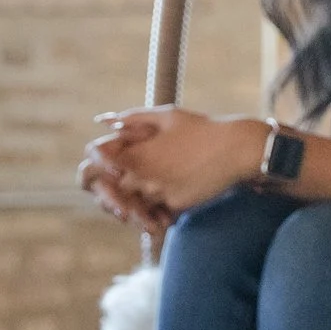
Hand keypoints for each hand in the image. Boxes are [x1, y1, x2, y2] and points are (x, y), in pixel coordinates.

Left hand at [89, 107, 270, 224]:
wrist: (236, 149)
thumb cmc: (201, 128)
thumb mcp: (166, 116)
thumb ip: (132, 118)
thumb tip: (103, 120)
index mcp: (136, 154)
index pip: (95, 168)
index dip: (95, 168)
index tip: (104, 166)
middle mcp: (143, 177)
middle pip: (110, 191)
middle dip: (111, 188)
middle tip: (121, 185)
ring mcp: (158, 194)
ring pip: (132, 206)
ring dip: (134, 201)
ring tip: (146, 191)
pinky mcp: (174, 206)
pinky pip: (155, 213)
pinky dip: (155, 210)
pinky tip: (165, 201)